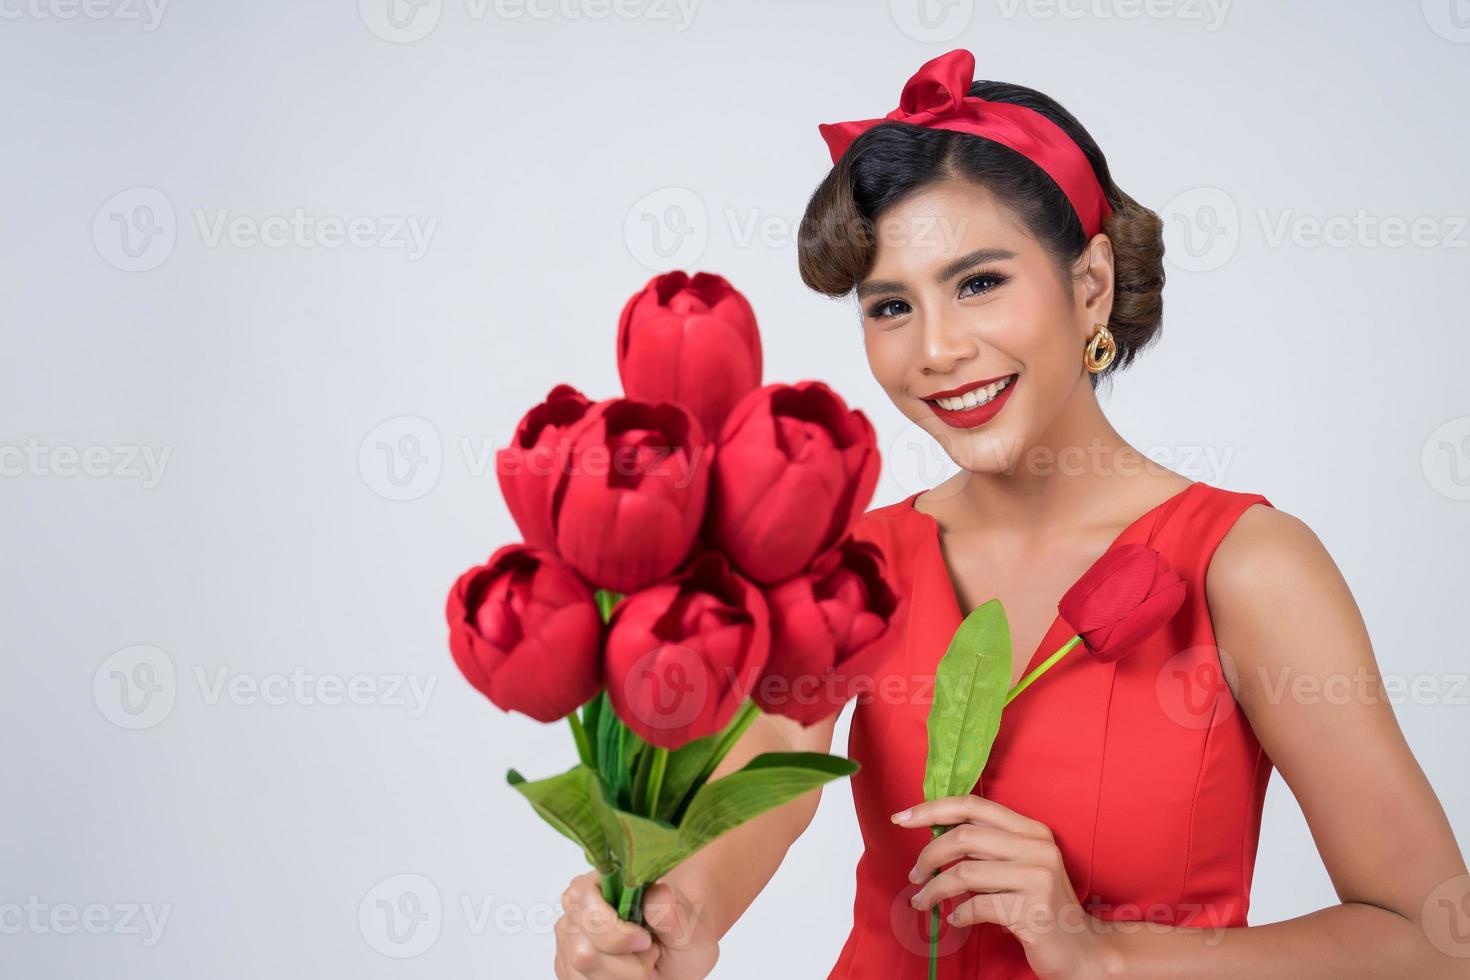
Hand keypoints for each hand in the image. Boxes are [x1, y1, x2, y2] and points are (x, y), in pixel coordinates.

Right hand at [554, 871, 719, 978]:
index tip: (646, 941)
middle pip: (584, 954)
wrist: (676, 949)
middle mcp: (576, 908)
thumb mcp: (689, 924)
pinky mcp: (567, 965)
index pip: (590, 915)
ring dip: (618, 977)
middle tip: (648, 953)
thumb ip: (672, 911)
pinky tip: (624, 973)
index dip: (618, 937)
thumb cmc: (680, 931)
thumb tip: (656, 893)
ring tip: (639, 963)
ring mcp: (568, 939)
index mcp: (599, 882)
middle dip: (624, 966)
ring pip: (582, 975)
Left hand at [895, 796, 1116, 979]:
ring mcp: (1037, 877)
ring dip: (935, 890)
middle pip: (964, 837)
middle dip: (928, 856)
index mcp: (1032, 830)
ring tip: (922, 901)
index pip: (973, 806)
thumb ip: (987, 848)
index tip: (901, 818)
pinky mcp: (1033, 909)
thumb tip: (935, 837)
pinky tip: (956, 920)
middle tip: (914, 875)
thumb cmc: (1041, 906)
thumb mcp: (1019, 867)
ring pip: (965, 873)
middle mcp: (1037, 847)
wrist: (1082, 949)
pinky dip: (959, 914)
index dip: (933, 809)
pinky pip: (978, 906)